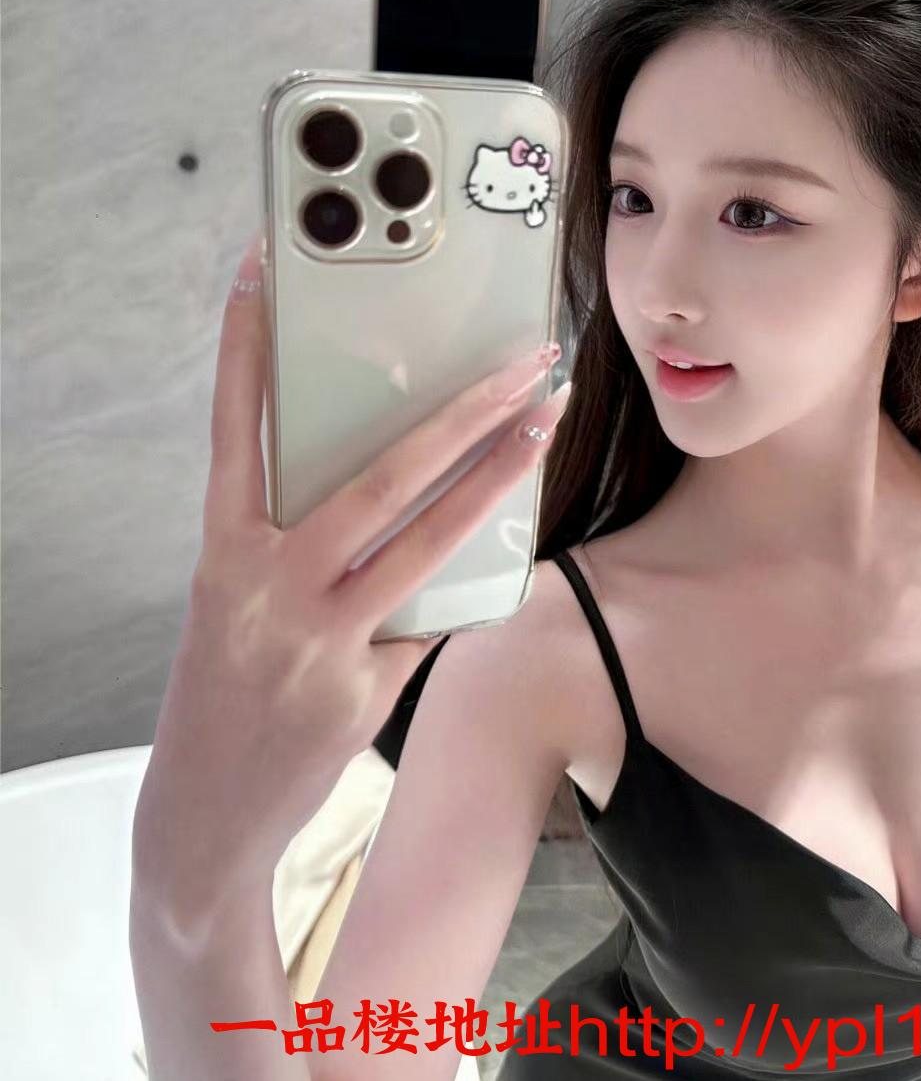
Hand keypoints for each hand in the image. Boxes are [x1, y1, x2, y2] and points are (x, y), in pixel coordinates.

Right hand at [132, 231, 568, 930]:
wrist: (201, 818)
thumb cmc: (222, 692)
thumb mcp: (234, 607)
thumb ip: (296, 548)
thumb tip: (396, 492)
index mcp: (222, 554)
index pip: (236, 433)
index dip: (246, 353)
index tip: (264, 277)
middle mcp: (266, 587)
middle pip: (376, 478)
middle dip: (460, 413)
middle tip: (521, 362)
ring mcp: (317, 642)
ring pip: (424, 541)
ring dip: (496, 478)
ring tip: (544, 425)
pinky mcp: (361, 693)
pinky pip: (430, 624)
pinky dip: (464, 594)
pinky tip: (506, 564)